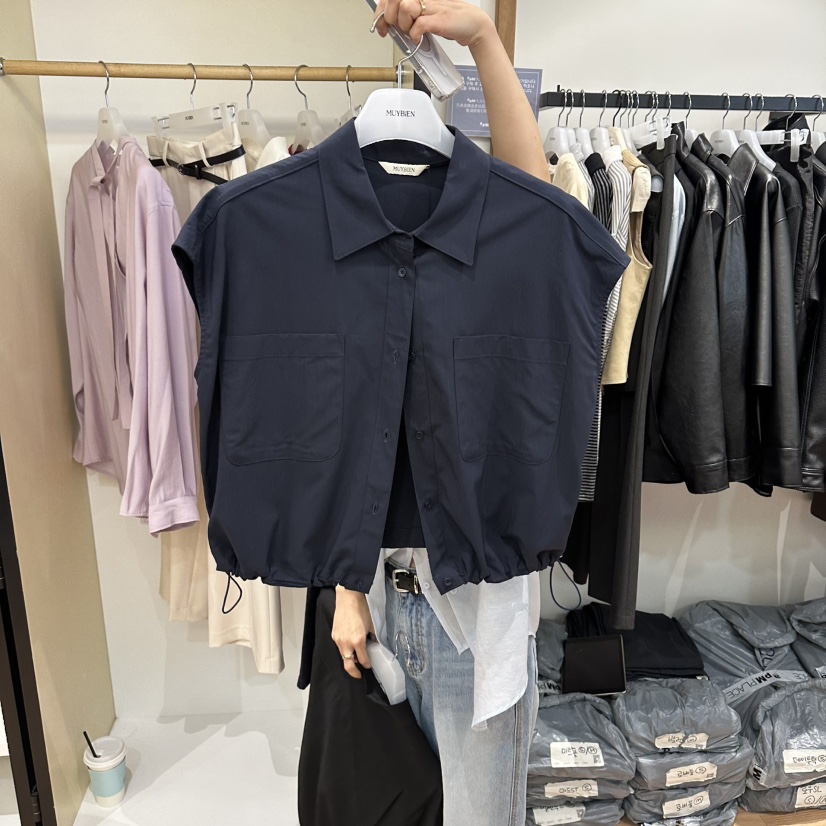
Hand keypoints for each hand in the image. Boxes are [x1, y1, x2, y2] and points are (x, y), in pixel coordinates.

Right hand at [332, 586, 375, 678]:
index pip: (362, 660)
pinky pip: (339, 647)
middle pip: (348, 664)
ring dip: (349, 660)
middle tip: (359, 675)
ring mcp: (338, 639)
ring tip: (355, 659)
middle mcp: (346, 642)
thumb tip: (376, 644)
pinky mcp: (334, 635)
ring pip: (343, 656)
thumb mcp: (372, 624)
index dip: (367, 665)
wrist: (348, 597)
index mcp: (357, 641)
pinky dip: (345, 650)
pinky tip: (350, 646)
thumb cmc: (361, 608)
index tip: (369, 666)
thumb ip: (374, 637)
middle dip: (354, 672)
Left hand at [374, 0, 496, 50]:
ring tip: (413, 32)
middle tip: (398, 30)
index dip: (381, 12)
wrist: (472, 25)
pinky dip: (415, 35)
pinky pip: (418, 25)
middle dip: (390, 18)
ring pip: (404, 8)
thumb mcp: (423, 16)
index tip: (381, 26)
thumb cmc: (448, 21)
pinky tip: (419, 38)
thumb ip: (408, 16)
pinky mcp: (438, 18)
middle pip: (393, 0)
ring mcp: (430, 6)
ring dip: (404, 26)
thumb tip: (389, 24)